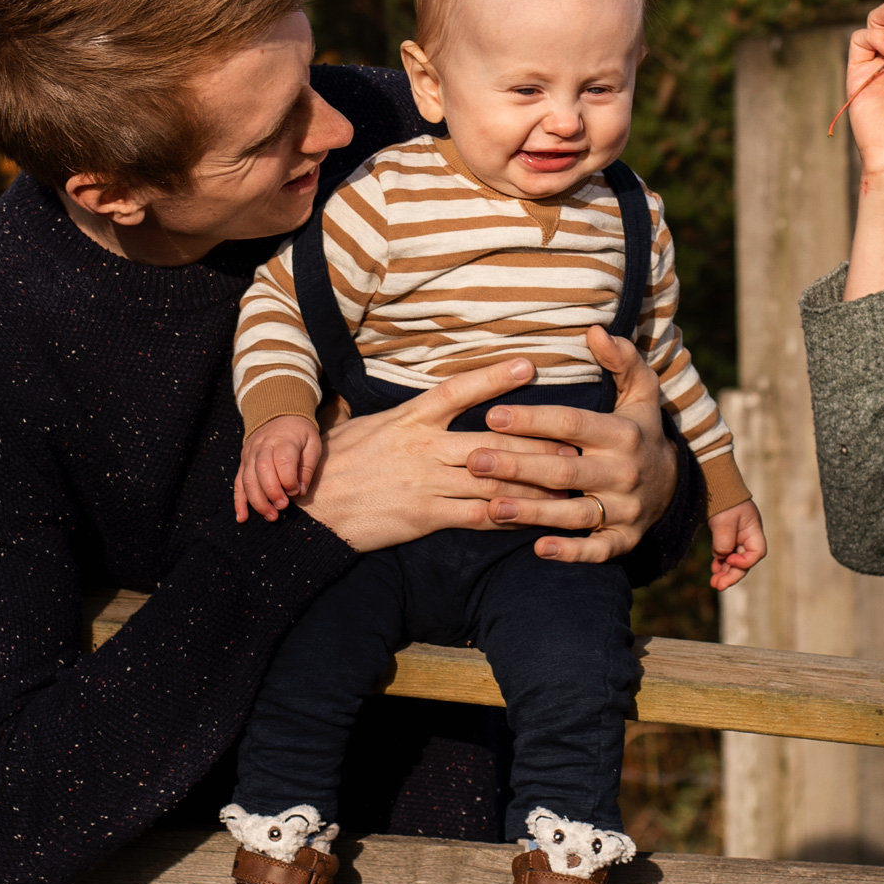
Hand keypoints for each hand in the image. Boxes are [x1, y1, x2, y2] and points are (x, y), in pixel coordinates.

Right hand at [234, 414, 322, 524]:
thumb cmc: (299, 433)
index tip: (296, 491)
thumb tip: (300, 491)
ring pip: (248, 480)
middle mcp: (262, 448)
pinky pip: (238, 483)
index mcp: (283, 441)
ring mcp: (250, 456)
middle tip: (283, 507)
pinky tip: (242, 517)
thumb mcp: (312, 443)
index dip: (289, 479)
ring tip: (271, 516)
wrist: (278, 415)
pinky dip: (238, 502)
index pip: (283, 461)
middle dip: (272, 492)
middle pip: (262, 471)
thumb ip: (308, 466)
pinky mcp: (243, 463)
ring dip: (257, 501)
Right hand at [297, 358, 573, 551]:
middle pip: (492, 440)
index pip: (459, 390)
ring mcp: (425, 483)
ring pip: (491, 479)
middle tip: (575, 439)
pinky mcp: (424, 516)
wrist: (309, 510)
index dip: (495, 377)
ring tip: (567, 481)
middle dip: (536, 442)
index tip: (529, 366)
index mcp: (409, 418)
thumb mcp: (361, 425)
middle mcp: (422, 447)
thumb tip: (411, 396)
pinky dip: (506, 515)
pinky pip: (474, 516)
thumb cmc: (333, 463)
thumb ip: (397, 413)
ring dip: (532, 482)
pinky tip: (531, 517)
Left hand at [460, 324, 679, 563]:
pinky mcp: (625, 540)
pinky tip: (538, 548)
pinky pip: (597, 550)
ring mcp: (626, 509)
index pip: (572, 424)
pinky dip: (570, 552)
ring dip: (533, 511)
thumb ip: (621, 359)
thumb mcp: (640, 391)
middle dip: (518, 466)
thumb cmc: (639, 429)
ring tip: (493, 507)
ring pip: (575, 513)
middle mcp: (625, 472)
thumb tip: (595, 330)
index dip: (533, 419)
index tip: (493, 415)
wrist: (674, 484)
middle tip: (474, 461)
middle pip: (565, 469)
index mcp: (623, 433)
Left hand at [709, 499, 767, 591]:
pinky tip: (714, 570)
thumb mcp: (725, 519)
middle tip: (718, 585)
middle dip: (732, 575)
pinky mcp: (726, 537)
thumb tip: (722, 557)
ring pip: (734, 561)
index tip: (729, 559)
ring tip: (714, 583)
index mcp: (753, 530)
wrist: (715, 486)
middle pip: (744, 562)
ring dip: (725, 573)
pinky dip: (720, 563)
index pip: (756, 553)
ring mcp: (737, 537)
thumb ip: (724, 540)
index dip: (744, 562)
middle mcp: (747, 536)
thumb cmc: (724, 500)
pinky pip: (725, 555)